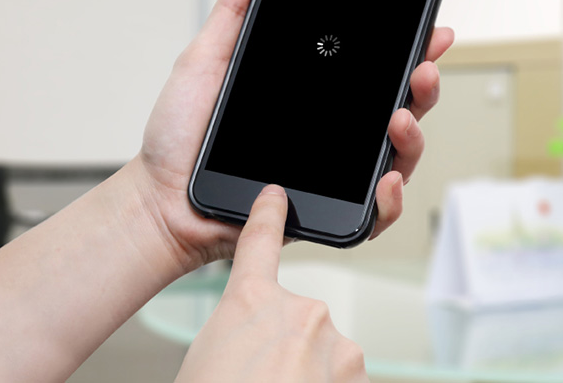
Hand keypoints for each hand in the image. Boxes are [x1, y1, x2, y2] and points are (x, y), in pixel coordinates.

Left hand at [130, 0, 454, 270]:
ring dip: (412, 137)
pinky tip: (385, 181)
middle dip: (423, 85)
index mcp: (311, 96)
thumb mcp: (203, 64)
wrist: (163, 199)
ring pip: (397, 158)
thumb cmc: (179, 139)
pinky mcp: (325, 211)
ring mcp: (332, 174)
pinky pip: (372, 213)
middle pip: (398, 108)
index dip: (406, 50)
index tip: (429, 28)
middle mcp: (330, 133)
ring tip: (399, 118)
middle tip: (421, 68)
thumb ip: (231, 18)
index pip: (371, 70)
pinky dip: (389, 201)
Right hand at [175, 185, 367, 382]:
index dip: (268, 216)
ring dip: (307, 376)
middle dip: (284, 351)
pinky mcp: (357, 374)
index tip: (276, 198)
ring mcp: (334, 343)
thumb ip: (239, 336)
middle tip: (259, 381)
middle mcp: (298, 311)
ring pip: (323, 354)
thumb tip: (253, 348)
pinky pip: (340, 379)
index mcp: (250, 302)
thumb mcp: (206, 360)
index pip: (259, 243)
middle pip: (294, 321)